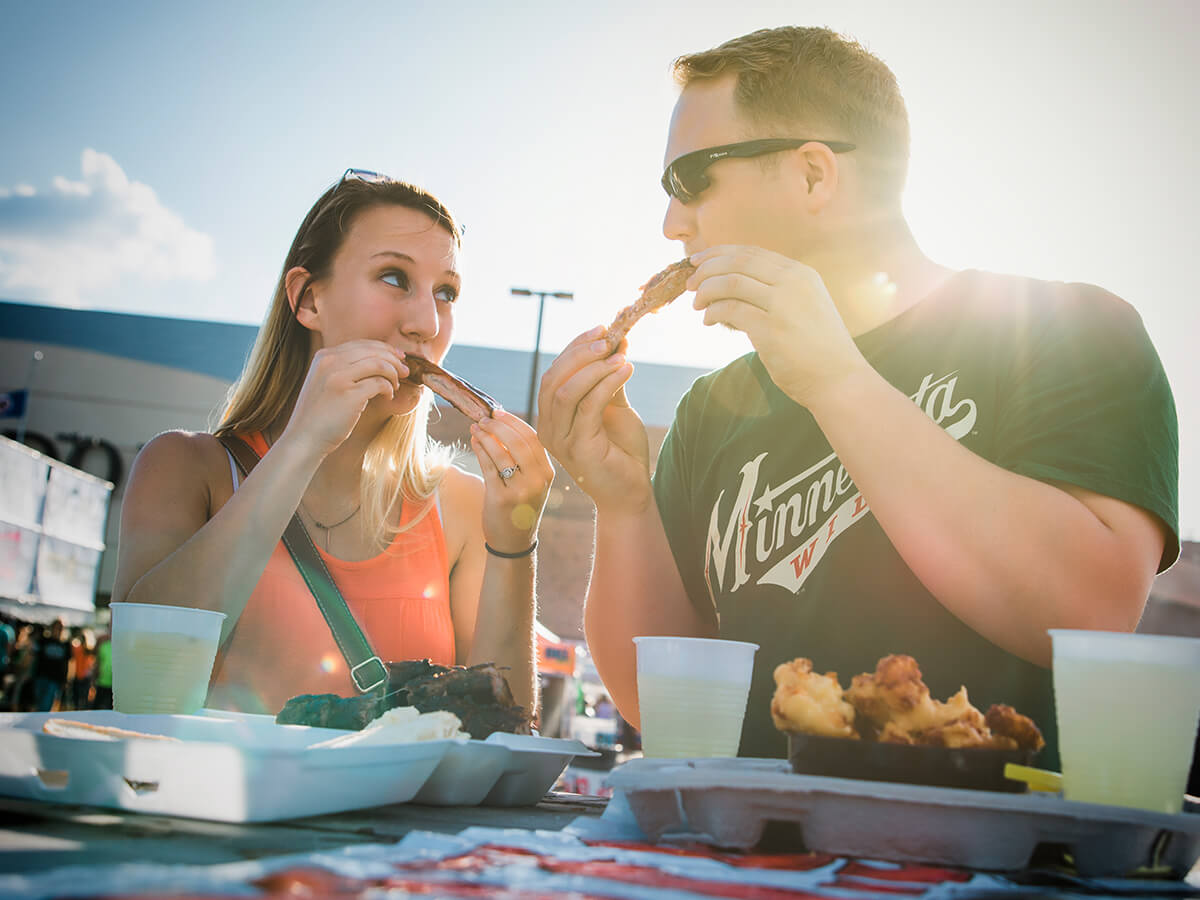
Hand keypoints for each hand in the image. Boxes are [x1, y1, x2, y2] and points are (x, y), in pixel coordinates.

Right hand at [282, 340, 406, 457]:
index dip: (385, 349)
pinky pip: (379, 383)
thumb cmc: (320, 413)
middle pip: (373, 351)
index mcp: (324, 356)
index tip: (398, 358)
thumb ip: (344, 368)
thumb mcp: (326, 381)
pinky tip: (388, 397)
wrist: (304, 437)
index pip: (362, 344)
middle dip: (394, 360)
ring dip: (393, 374)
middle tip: (404, 372)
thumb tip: (379, 360)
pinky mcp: (348, 394)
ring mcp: (338, 377)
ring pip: (379, 364)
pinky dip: (389, 389)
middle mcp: (330, 362)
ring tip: (395, 386)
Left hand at [470, 410, 553, 552]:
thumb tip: (501, 424)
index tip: (498, 412)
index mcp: (548, 472)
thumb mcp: (531, 482)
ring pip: (501, 453)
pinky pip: (488, 467)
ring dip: (485, 436)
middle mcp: (538, 480)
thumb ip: (522, 457)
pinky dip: (480, 451)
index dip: (514, 422)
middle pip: (518, 442)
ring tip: (475, 427)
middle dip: (498, 426)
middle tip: (483, 417)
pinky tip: (474, 442)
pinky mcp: (501, 498)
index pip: (533, 437)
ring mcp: (520, 490)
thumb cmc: (520, 507)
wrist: (514, 542)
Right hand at [536, 326, 651, 514]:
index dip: (574, 347)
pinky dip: (607, 383)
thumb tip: (617, 340)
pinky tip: (626, 371)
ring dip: (594, 367)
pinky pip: (588, 406)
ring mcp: (560, 439)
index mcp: (552, 415)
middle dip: (581, 353)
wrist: (630, 492)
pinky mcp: (577, 448)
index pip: (554, 372)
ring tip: (620, 356)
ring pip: (565, 391)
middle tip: (608, 338)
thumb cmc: (621, 452)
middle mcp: (549, 427)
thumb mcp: (614, 407)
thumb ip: (610, 377)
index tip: (600, 329)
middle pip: (554, 377)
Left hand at [688, 246, 867, 406]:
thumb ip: (777, 293)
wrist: (839, 380)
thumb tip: (734, 287)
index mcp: (801, 274)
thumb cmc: (818, 349)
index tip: (698, 261)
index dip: (719, 254)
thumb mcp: (804, 307)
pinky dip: (713, 313)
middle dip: (707, 269)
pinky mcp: (771, 329)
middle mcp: (793, 282)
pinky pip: (730, 310)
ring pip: (730, 282)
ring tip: (697, 305)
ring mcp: (783, 304)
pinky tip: (708, 321)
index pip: (751, 252)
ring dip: (706, 291)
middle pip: (737, 261)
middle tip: (689, 283)